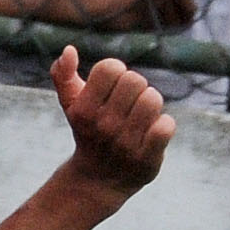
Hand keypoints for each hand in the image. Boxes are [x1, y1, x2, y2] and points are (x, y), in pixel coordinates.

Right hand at [52, 46, 171, 191]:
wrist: (99, 179)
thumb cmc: (89, 131)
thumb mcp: (72, 105)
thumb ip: (63, 75)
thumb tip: (69, 50)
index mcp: (83, 110)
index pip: (110, 67)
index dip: (116, 71)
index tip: (112, 86)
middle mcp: (103, 127)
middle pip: (135, 80)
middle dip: (135, 87)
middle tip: (129, 102)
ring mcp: (125, 144)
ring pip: (152, 99)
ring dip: (151, 103)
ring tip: (142, 115)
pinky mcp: (147, 159)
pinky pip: (166, 126)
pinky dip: (164, 124)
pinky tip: (154, 131)